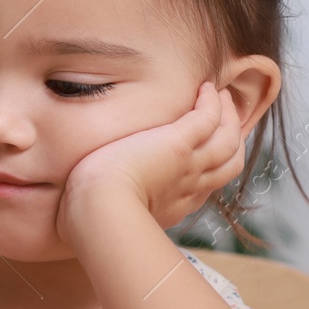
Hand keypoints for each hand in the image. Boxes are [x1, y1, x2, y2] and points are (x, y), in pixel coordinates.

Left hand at [57, 82, 244, 241]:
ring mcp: (188, 166)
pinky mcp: (178, 145)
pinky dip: (212, 103)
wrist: (98, 214)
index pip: (204, 185)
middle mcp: (189, 188)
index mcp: (174, 206)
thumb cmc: (90, 219)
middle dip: (230, 138)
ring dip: (228, 116)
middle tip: (224, 116)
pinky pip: (209, 119)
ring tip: (221, 97)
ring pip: (228, 140)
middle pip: (228, 163)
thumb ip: (103, 207)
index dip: (209, 166)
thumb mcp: (105, 215)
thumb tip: (78, 210)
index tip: (200, 152)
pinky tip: (205, 88)